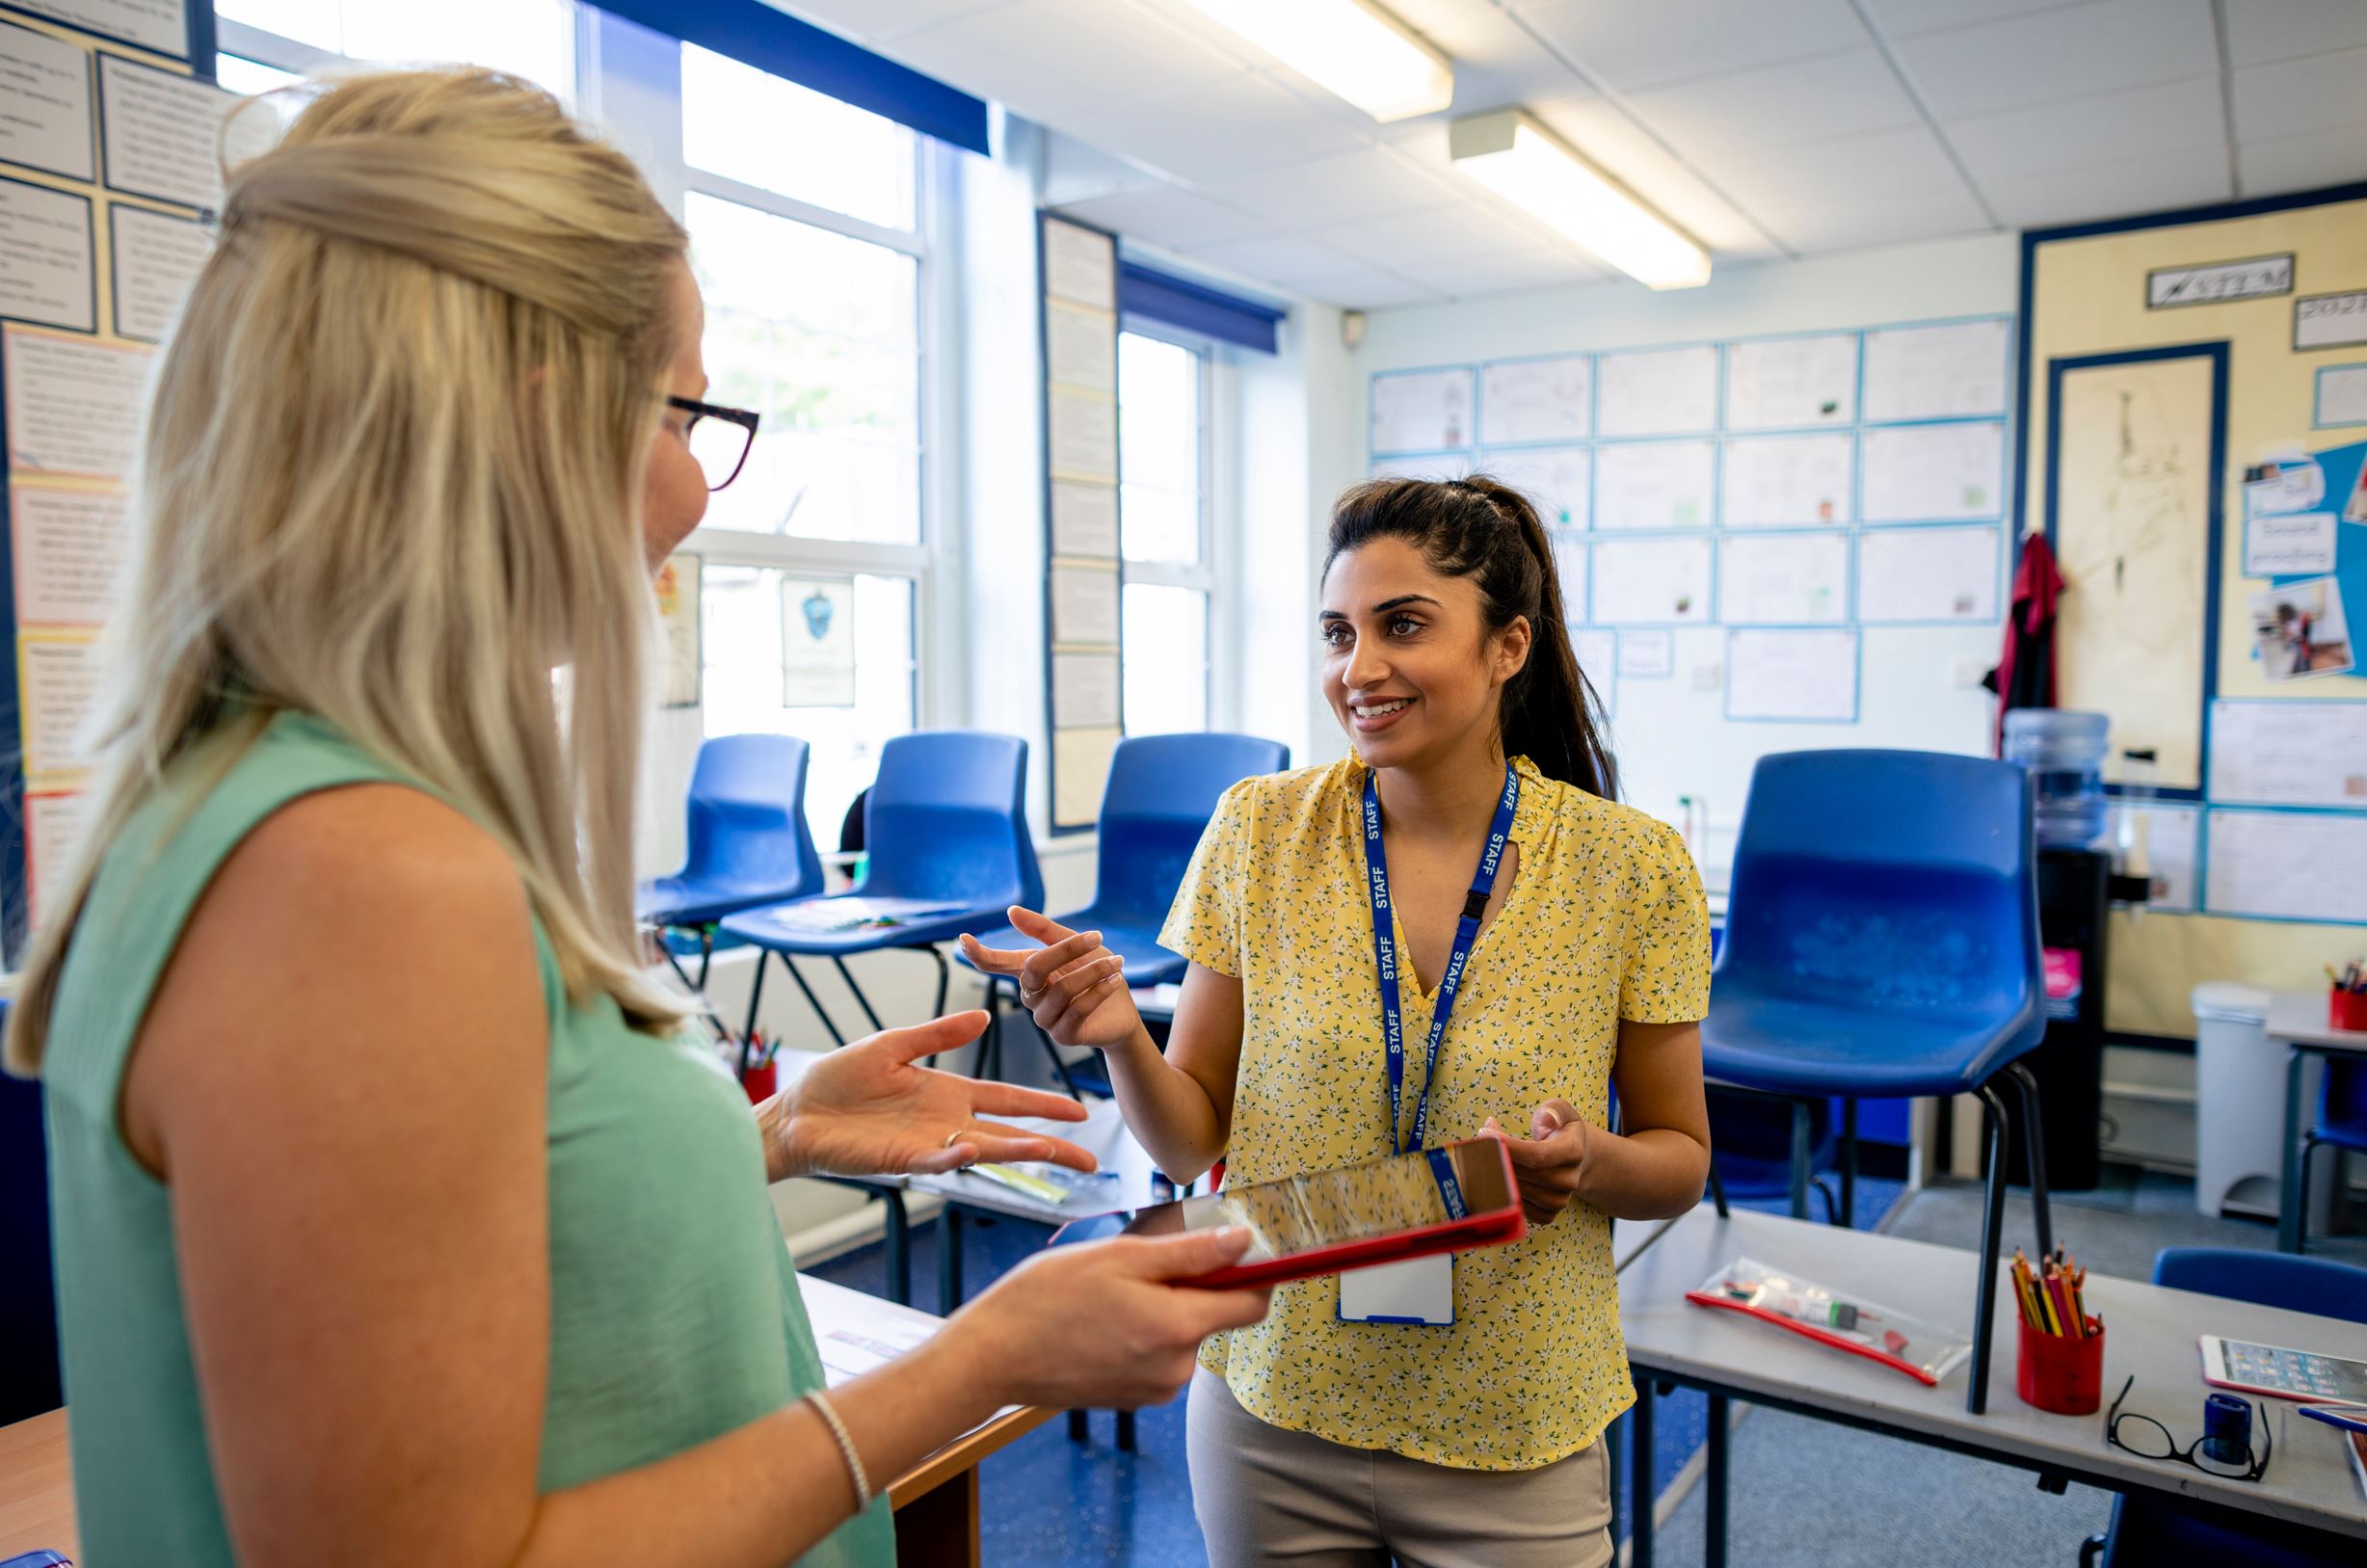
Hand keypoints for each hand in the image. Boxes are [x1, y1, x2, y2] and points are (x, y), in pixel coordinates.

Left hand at [760, 1011, 1095, 1182]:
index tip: (1080, 1112)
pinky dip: (958, 1158)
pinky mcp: (902, 1160)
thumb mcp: (892, 1045)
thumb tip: (984, 1018)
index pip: (1008, 1100)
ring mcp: (928, 1144)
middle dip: (1051, 1148)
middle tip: (1091, 1159)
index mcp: (949, 1092)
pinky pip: (938, 1160)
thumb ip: (938, 1033)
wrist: (796, 1112)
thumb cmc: (839, 1080)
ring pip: (984, 1151)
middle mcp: (947, 1122)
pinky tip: (976, 1152)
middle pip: (1010, 1136)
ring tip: (1052, 1153)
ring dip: (1018, 1153)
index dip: (1043, 1106)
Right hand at [949, 1226, 1271, 1410]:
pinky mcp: (1133, 1398)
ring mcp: (1154, 1389)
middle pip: (1214, 1315)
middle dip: (1191, 1285)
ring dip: (1162, 1308)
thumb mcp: (1119, 1257)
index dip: (1251, 1271)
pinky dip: (1142, 1332)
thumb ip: (1189, 1252)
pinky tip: (1101, 1320)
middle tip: (1138, 1264)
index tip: (1233, 1248)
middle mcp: (1176, 1368)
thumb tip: (1244, 1242)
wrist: (992, 1356)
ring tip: (1109, 1293)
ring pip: (1182, 1333)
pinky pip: (1158, 1355)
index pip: (1252, 1302)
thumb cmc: (1047, 1297)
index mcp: (1177, 1328)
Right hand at [958, 909, 1145, 1053]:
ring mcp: (1044, 1018)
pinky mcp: (1063, 1035)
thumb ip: (1044, 930)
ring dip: (1093, 972)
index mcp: (1029, 972)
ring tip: (1117, 962)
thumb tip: (1011, 911)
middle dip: (1066, 950)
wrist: (1122, 1012)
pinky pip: (1076, 1010)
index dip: (979, 953)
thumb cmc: (1095, 974)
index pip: (996, 963)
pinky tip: (1114, 980)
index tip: (963, 939)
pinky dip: (1098, 991)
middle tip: (1096, 936)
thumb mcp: (1076, 946)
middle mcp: (1031, 996)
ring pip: (1061, 990)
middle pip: (1034, 969)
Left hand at [1481, 1100, 1588, 1226]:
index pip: (1537, 1155)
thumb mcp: (1562, 1111)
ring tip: (1485, 1159)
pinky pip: (1520, 1210)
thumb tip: (1548, 1118)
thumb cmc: (1561, 1131)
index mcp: (1573, 1152)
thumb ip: (1554, 1109)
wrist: (1576, 1159)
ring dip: (1496, 1177)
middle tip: (1478, 1145)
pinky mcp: (1548, 1214)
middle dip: (1497, 1159)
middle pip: (1525, 1175)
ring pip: (1519, 1194)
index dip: (1509, 1146)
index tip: (1484, 1133)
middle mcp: (1569, 1180)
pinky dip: (1503, 1195)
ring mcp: (1559, 1201)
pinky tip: (1495, 1178)